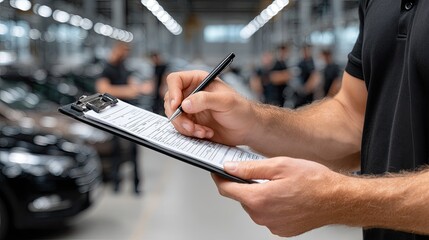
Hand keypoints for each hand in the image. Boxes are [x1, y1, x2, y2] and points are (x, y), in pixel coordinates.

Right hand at [164, 70, 255, 145]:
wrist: (247, 128)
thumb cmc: (241, 109)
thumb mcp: (225, 101)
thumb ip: (205, 100)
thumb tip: (185, 104)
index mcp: (198, 81)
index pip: (175, 80)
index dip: (172, 92)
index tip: (177, 105)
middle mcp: (192, 94)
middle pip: (170, 101)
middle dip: (179, 116)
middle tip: (191, 126)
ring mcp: (190, 110)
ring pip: (174, 117)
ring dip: (186, 127)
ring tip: (203, 131)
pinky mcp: (192, 123)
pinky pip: (182, 129)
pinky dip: (191, 133)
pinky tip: (206, 133)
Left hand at [212, 157, 342, 236]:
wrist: (337, 199)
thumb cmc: (314, 181)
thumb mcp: (279, 165)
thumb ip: (250, 168)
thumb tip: (230, 167)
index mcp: (259, 198)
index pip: (227, 189)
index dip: (220, 178)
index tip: (218, 171)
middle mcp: (262, 216)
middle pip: (241, 198)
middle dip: (244, 184)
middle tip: (258, 172)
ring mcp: (272, 225)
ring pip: (254, 207)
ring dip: (258, 195)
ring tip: (277, 184)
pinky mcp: (281, 230)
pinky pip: (267, 215)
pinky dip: (270, 205)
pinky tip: (284, 196)